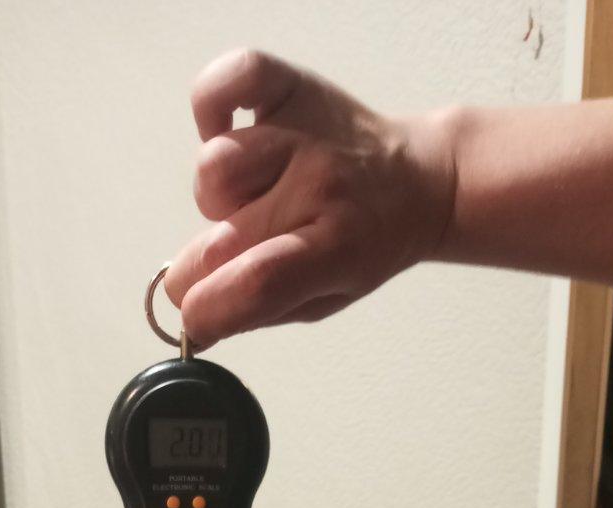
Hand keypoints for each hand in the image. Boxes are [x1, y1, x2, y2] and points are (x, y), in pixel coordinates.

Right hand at [165, 50, 454, 347]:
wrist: (419, 183)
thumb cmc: (363, 249)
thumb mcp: (326, 299)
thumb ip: (260, 310)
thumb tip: (193, 324)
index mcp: (336, 250)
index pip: (256, 284)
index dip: (206, 310)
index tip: (194, 318)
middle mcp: (321, 186)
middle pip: (223, 238)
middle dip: (200, 268)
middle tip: (226, 264)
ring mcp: (303, 132)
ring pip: (215, 168)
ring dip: (216, 198)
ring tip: (249, 198)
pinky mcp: (290, 84)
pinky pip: (228, 79)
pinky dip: (211, 106)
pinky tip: (229, 133)